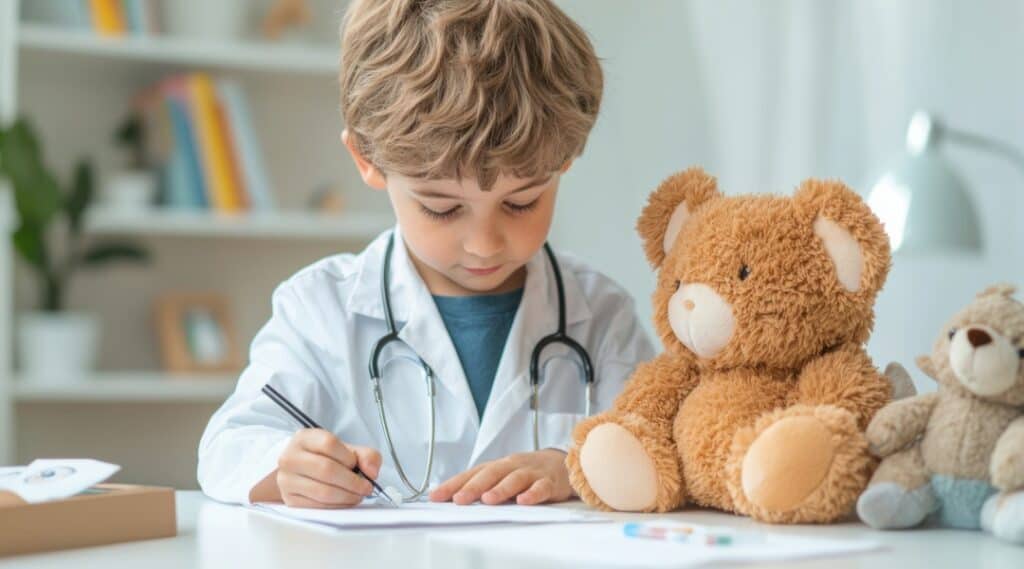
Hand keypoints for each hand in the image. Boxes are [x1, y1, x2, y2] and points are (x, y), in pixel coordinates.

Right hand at [275, 428, 381, 507]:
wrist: (301, 473)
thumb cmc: (326, 460)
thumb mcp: (346, 450)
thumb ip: (366, 456)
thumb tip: (372, 472)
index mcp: (304, 438)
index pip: (328, 444)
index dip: (348, 457)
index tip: (358, 466)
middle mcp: (290, 457)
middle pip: (326, 469)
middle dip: (352, 482)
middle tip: (366, 488)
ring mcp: (286, 480)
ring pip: (323, 491)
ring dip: (347, 497)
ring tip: (357, 495)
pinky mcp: (289, 500)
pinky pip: (318, 507)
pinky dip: (337, 507)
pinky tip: (345, 502)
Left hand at [429, 449, 572, 505]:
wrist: (562, 463)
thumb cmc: (526, 472)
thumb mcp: (502, 476)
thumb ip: (482, 485)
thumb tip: (452, 499)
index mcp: (497, 466)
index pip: (471, 474)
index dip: (453, 485)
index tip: (436, 497)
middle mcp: (511, 466)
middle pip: (490, 474)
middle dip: (473, 487)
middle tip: (459, 499)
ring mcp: (531, 473)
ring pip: (514, 479)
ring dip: (501, 489)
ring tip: (488, 500)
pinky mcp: (549, 482)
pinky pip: (541, 488)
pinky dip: (532, 494)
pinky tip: (524, 502)